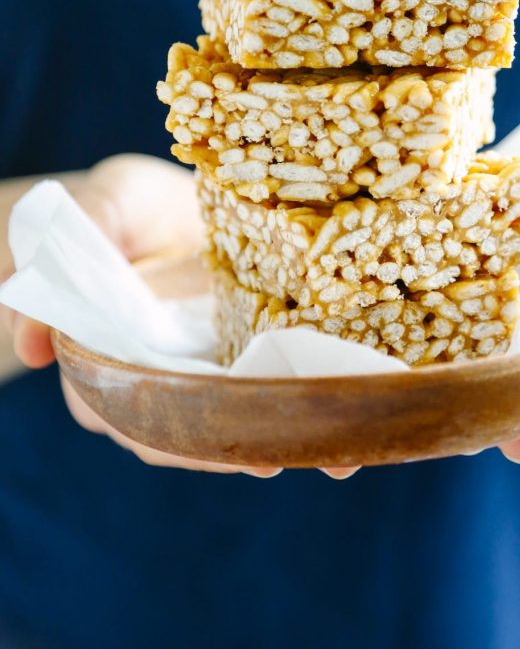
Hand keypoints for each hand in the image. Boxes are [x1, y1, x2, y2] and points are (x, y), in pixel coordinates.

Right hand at [2, 154, 359, 477]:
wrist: (193, 193)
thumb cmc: (136, 205)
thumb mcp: (107, 203)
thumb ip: (71, 245)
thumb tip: (31, 344)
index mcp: (108, 352)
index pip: (114, 407)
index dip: (153, 429)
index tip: (189, 435)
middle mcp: (160, 376)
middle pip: (183, 434)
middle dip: (230, 448)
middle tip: (280, 455)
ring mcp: (212, 374)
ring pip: (236, 426)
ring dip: (284, 442)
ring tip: (337, 453)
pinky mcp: (257, 362)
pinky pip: (280, 397)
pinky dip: (314, 413)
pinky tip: (358, 425)